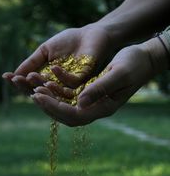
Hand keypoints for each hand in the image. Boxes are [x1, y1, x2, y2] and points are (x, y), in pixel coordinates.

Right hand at [2, 22, 113, 93]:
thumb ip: (32, 62)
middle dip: (27, 85)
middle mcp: (59, 86)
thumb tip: (13, 74)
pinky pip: (71, 82)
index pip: (32, 84)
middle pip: (41, 91)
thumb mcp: (45, 50)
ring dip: (42, 85)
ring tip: (29, 78)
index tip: (6, 77)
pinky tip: (53, 67)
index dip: (20, 82)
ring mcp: (72, 85)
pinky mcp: (85, 80)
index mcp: (49, 80)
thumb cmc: (69, 41)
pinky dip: (61, 76)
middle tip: (16, 80)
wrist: (91, 34)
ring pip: (55, 91)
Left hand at [30, 37, 167, 125]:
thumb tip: (80, 103)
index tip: (39, 96)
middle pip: (68, 115)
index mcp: (105, 107)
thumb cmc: (134, 65)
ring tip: (35, 90)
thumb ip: (100, 89)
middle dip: (49, 106)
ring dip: (51, 100)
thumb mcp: (119, 74)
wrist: (143, 60)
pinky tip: (47, 83)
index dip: (55, 108)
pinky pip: (70, 97)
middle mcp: (97, 108)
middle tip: (33, 95)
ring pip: (67, 107)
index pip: (75, 115)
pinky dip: (57, 92)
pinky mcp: (90, 93)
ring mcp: (93, 102)